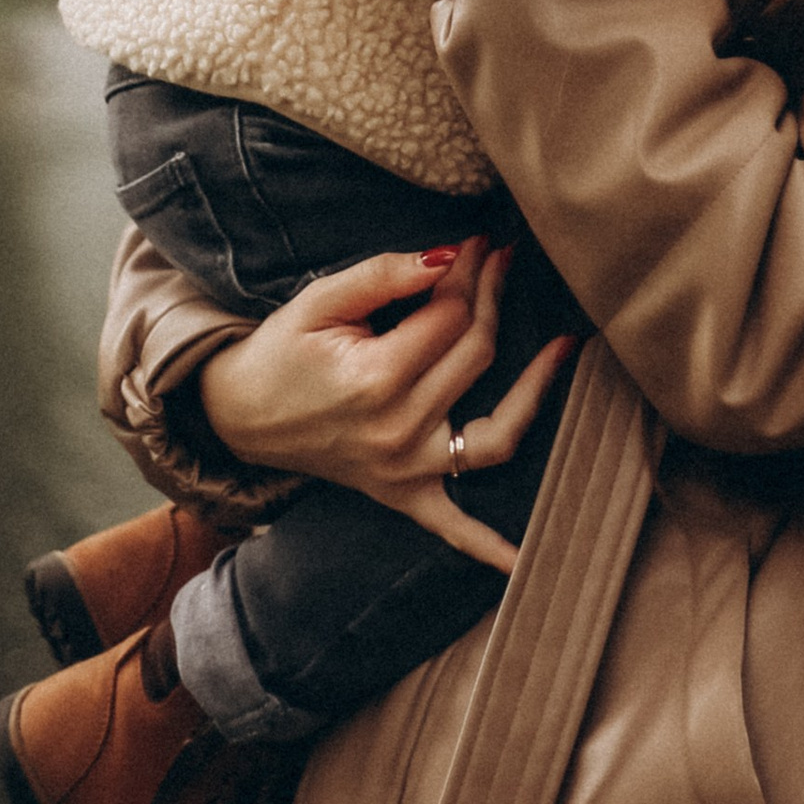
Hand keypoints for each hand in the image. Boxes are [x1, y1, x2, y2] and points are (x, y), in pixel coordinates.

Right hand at [197, 238, 572, 574]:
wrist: (238, 414)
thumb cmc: (281, 352)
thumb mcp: (320, 301)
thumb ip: (384, 275)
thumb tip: (450, 256)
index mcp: (375, 381)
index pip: (450, 317)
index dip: (469, 272)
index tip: (481, 242)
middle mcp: (398, 431)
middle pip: (475, 354)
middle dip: (492, 297)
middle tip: (501, 258)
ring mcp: (405, 472)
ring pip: (496, 434)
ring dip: (535, 391)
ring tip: (565, 347)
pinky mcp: (403, 496)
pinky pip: (454, 527)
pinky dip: (490, 546)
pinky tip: (526, 561)